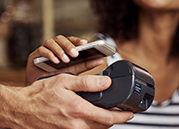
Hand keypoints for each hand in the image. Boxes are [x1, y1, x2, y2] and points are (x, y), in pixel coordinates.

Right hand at [4, 74, 133, 128]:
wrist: (22, 109)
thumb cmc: (41, 95)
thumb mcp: (65, 81)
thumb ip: (87, 82)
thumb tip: (106, 82)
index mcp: (79, 111)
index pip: (108, 118)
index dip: (122, 116)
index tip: (130, 113)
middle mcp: (76, 125)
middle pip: (104, 126)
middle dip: (115, 119)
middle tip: (122, 112)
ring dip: (104, 123)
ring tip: (108, 113)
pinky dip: (93, 125)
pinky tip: (91, 117)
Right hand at [26, 35, 103, 84]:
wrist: (40, 88)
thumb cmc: (57, 77)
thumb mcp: (75, 70)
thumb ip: (86, 65)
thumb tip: (100, 60)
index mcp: (65, 48)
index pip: (72, 40)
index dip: (78, 40)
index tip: (85, 43)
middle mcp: (55, 46)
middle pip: (62, 39)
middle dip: (69, 45)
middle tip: (75, 54)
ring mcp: (45, 49)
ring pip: (52, 42)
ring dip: (60, 50)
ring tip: (65, 59)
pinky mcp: (35, 55)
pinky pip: (42, 50)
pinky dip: (49, 54)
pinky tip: (55, 61)